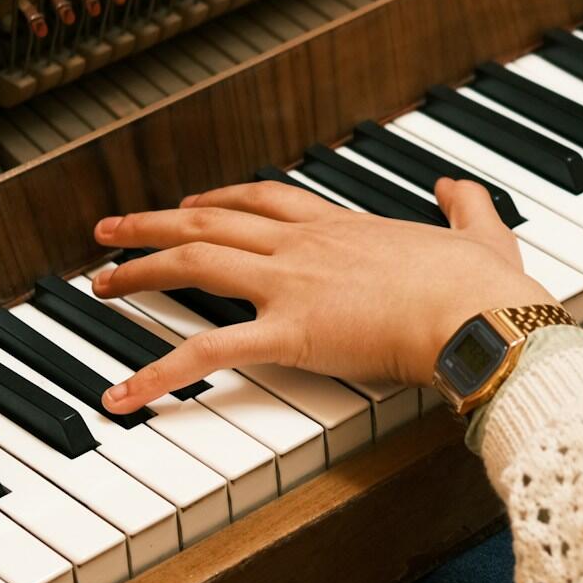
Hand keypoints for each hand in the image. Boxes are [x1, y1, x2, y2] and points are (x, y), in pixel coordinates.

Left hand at [88, 178, 554, 412]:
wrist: (481, 313)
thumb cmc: (484, 287)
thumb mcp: (482, 234)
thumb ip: (466, 207)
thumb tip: (460, 188)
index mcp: (343, 227)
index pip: (265, 200)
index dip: (221, 200)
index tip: (193, 203)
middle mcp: (305, 246)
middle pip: (209, 222)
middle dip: (153, 224)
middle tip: (110, 230)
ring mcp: (290, 285)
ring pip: (193, 264)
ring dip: (139, 271)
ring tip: (99, 282)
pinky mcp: (288, 334)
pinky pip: (204, 352)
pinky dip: (155, 374)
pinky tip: (122, 395)